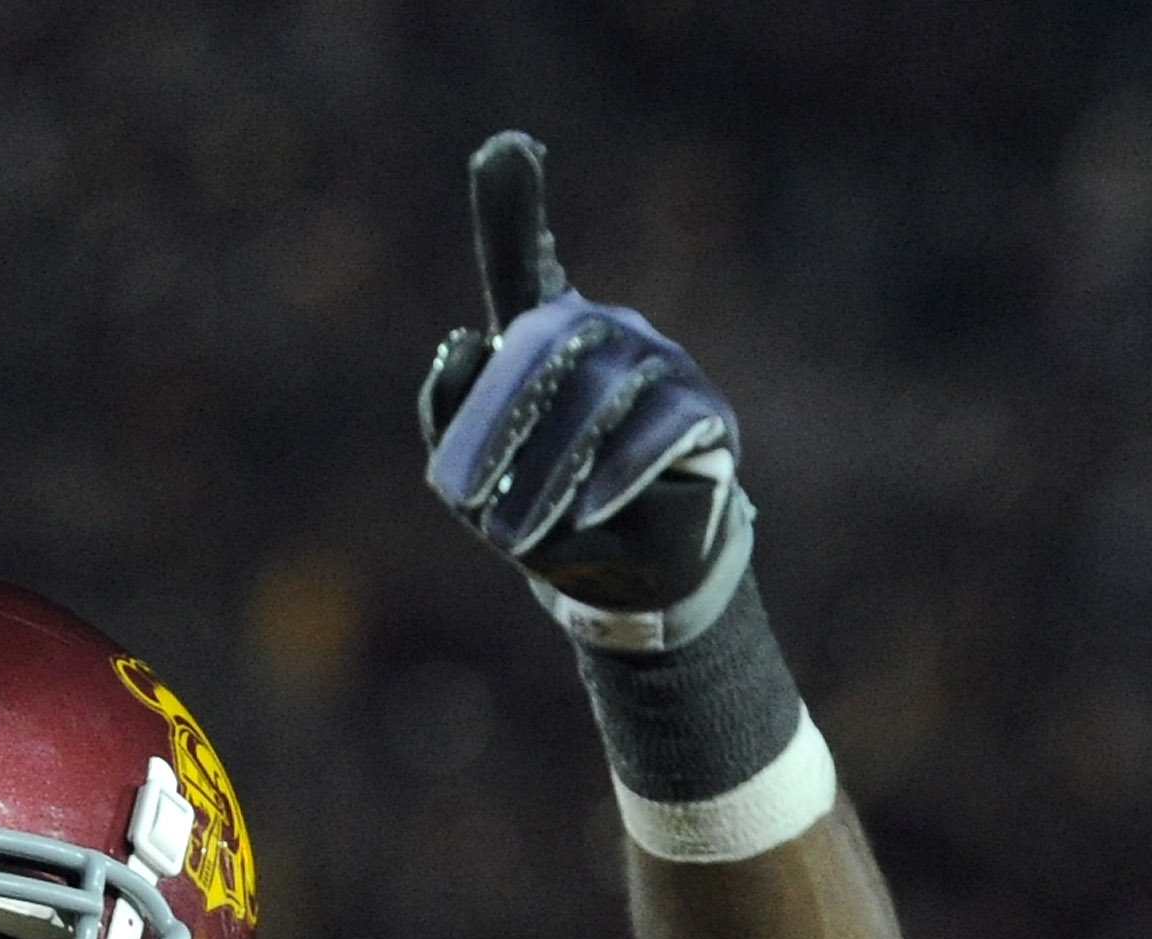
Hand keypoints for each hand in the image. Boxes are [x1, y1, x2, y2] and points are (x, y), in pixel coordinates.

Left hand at [419, 132, 745, 633]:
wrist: (620, 578)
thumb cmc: (542, 517)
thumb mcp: (475, 483)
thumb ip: (450, 419)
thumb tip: (461, 342)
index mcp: (543, 342)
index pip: (526, 265)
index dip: (516, 207)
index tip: (506, 147)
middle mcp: (603, 335)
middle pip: (542, 349)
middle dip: (496, 427)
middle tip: (460, 497)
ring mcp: (658, 366)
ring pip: (595, 396)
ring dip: (546, 469)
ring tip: (514, 534)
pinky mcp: (701, 413)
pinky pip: (655, 429)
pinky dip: (615, 471)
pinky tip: (588, 511)